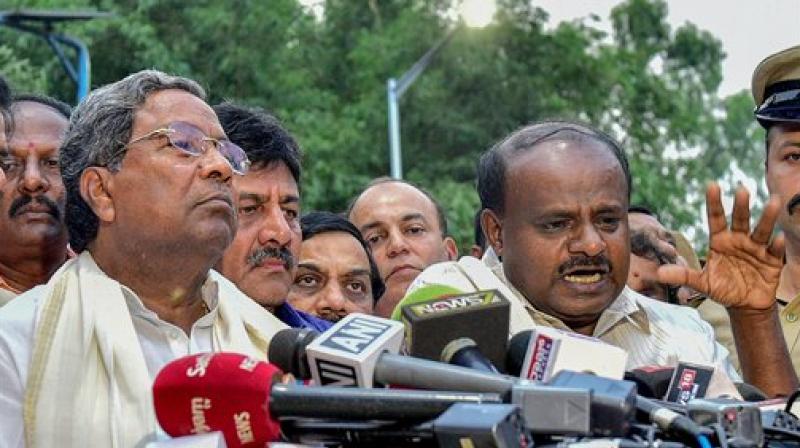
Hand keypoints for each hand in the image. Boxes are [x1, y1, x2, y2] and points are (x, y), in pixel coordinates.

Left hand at [658, 183, 784, 309]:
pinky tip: (778, 238)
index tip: (712, 185)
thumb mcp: (701, 283)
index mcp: (720, 241)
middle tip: (741, 190)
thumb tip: (659, 274)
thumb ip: (682, 276)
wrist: (744, 305)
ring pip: (761, 230)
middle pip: (739, 220)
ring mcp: (756, 249)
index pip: (715, 218)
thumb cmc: (722, 288)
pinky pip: (775, 251)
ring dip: (767, 217)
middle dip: (741, 206)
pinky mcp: (772, 261)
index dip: (713, 203)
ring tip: (773, 202)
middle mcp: (738, 240)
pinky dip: (777, 245)